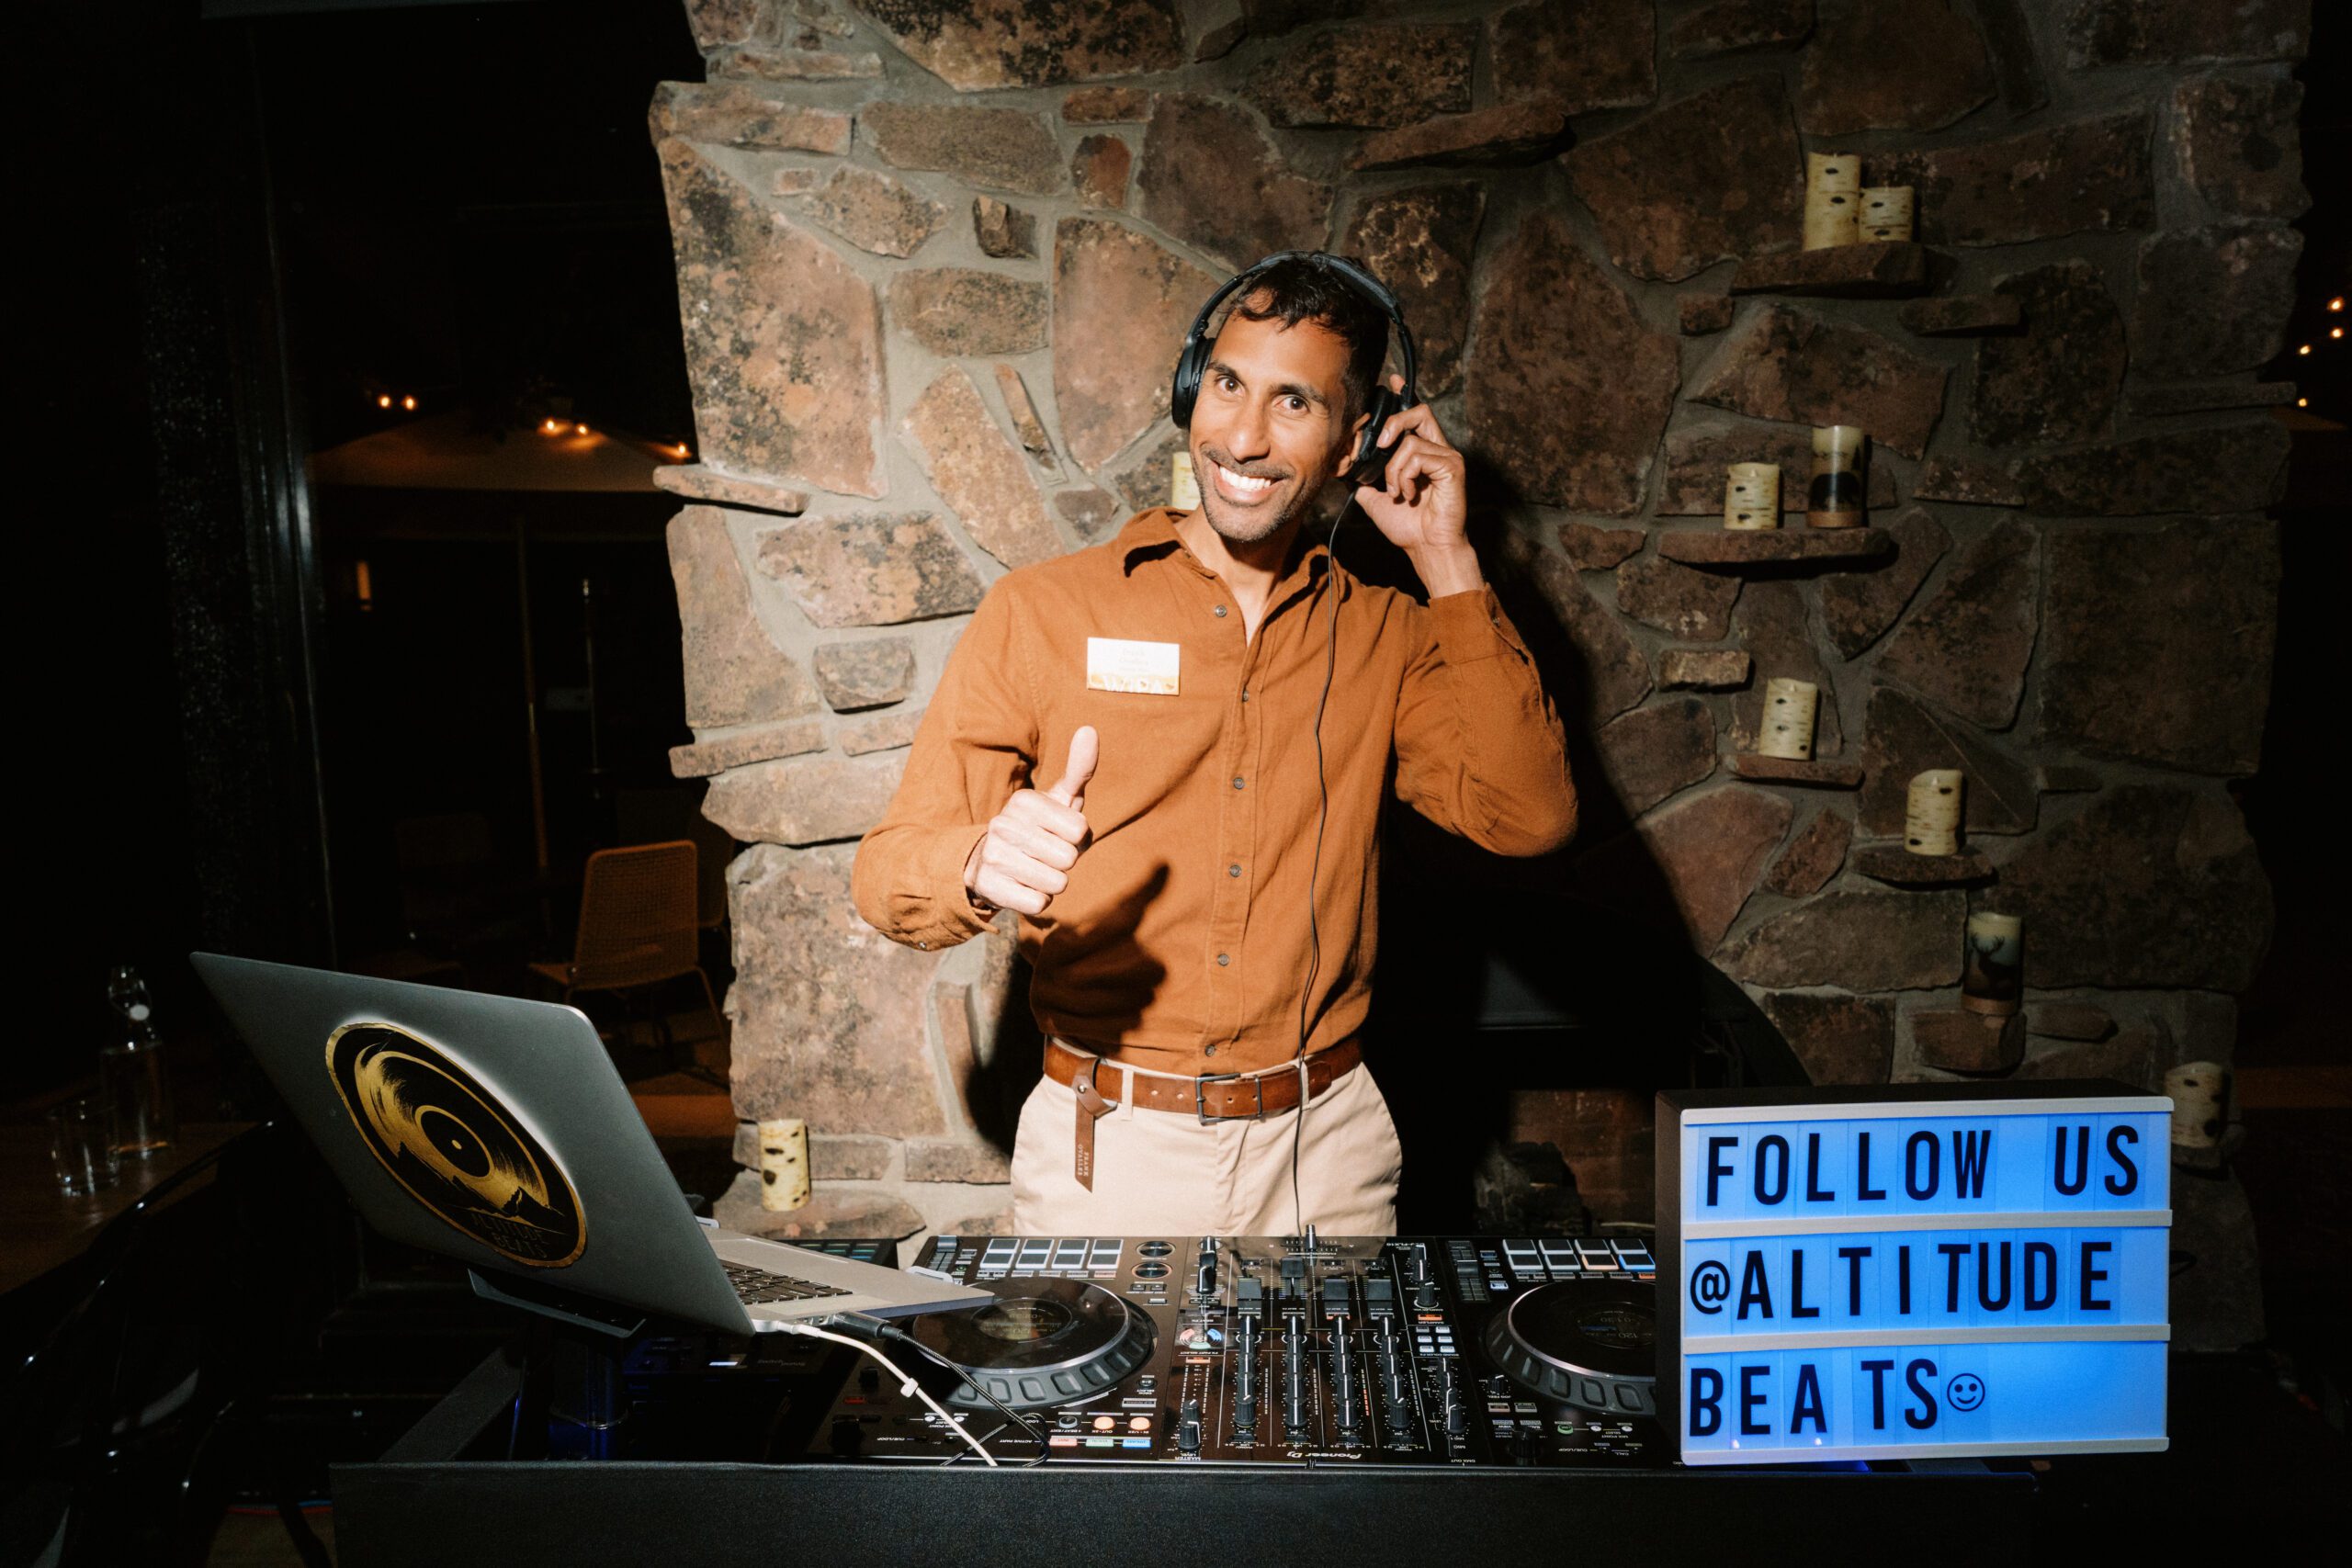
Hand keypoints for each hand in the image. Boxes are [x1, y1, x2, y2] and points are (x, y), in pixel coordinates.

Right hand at [964, 727, 1096, 917]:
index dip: (1077, 839)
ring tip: (1033, 869)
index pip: (1080, 831)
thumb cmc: (1039, 828)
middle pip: (1069, 859)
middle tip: (1045, 854)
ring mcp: (993, 856)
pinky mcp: (989, 887)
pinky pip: (1039, 904)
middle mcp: (1003, 824)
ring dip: (1052, 882)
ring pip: (1056, 883)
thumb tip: (1089, 729)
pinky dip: (1037, 900)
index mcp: (1024, 800)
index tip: (1058, 834)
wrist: (988, 862)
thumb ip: (1079, 768)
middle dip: (1065, 862)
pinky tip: (1022, 885)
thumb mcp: (1059, 799)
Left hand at [1347, 374, 1480, 597]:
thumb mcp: (1374, 499)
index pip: (1414, 414)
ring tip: (1395, 491)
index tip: (1391, 381)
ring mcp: (1447, 456)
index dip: (1403, 394)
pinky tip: (1407, 495)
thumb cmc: (1407, 526)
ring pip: (1410, 439)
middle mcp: (1437, 449)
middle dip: (1392, 423)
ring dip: (1393, 467)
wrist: (1426, 548)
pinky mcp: (1453, 466)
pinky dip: (1405, 476)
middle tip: (1380, 445)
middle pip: (1418, 411)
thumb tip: (1341, 467)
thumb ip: (1361, 480)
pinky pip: (1419, 455)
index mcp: (1421, 452)